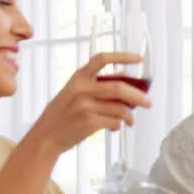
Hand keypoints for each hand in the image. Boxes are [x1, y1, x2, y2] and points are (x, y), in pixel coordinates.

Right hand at [25, 52, 152, 156]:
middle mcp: (81, 89)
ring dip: (129, 116)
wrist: (46, 137)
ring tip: (130, 120)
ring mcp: (85, 106)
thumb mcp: (74, 92)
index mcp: (78, 78)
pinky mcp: (89, 123)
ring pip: (120, 108)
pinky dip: (118, 125)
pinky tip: (114, 127)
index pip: (102, 59)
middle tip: (148, 102)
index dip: (123, 57)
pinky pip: (114, 122)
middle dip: (138, 96)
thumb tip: (126, 76)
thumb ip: (97, 84)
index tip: (139, 59)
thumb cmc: (62, 114)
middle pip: (118, 88)